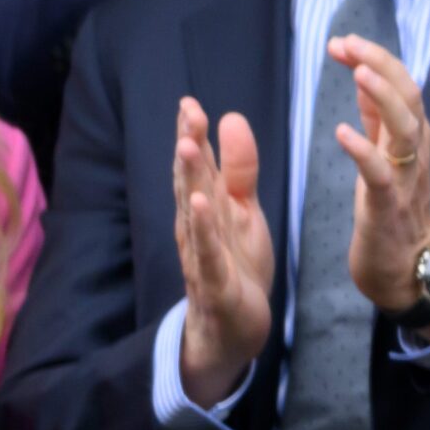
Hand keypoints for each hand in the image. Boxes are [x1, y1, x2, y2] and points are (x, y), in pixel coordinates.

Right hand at [171, 97, 273, 405]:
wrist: (233, 327)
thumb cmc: (235, 263)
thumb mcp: (243, 212)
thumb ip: (239, 170)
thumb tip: (231, 119)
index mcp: (206, 208)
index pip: (197, 166)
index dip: (193, 134)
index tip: (191, 101)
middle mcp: (196, 227)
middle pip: (190, 181)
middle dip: (189, 146)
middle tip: (188, 110)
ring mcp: (202, 255)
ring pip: (194, 213)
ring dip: (189, 179)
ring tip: (186, 145)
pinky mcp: (216, 283)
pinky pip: (207, 254)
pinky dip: (203, 230)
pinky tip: (199, 206)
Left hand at [327, 35, 429, 312]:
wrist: (406, 270)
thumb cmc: (393, 212)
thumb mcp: (386, 157)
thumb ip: (378, 118)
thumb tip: (368, 75)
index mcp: (411, 140)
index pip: (403, 87)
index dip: (377, 60)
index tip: (343, 42)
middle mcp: (415, 155)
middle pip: (410, 99)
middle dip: (382, 66)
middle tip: (350, 44)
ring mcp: (405, 180)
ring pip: (406, 130)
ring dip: (384, 99)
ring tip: (360, 73)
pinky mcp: (389, 207)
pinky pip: (380, 175)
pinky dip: (363, 150)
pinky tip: (342, 132)